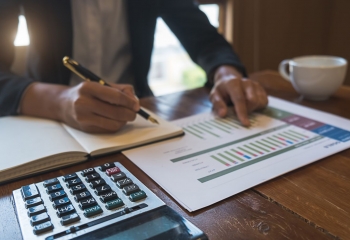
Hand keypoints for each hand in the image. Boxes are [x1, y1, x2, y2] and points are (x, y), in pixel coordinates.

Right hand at [21, 82, 138, 132]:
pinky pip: (108, 130)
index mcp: (88, 88)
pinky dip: (116, 125)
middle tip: (134, 112)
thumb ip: (120, 89)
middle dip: (130, 113)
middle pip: (116, 112)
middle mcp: (84, 102)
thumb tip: (135, 101)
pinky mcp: (86, 128)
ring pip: (114, 124)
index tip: (136, 105)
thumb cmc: (86, 92)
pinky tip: (116, 120)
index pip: (115, 97)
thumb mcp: (100, 84)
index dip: (130, 102)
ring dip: (124, 121)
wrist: (62, 104)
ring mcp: (83, 117)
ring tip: (125, 116)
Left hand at [209, 65, 267, 125]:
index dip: (242, 112)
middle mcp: (246, 82)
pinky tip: (250, 106)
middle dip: (247, 110)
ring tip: (243, 108)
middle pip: (253, 100)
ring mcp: (255, 85)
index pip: (239, 99)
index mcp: (233, 83)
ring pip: (260, 102)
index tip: (245, 123)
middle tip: (238, 112)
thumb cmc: (222, 91)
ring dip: (253, 109)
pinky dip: (258, 107)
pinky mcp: (261, 89)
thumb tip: (222, 114)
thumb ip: (218, 104)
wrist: (229, 80)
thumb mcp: (214, 96)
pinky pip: (264, 102)